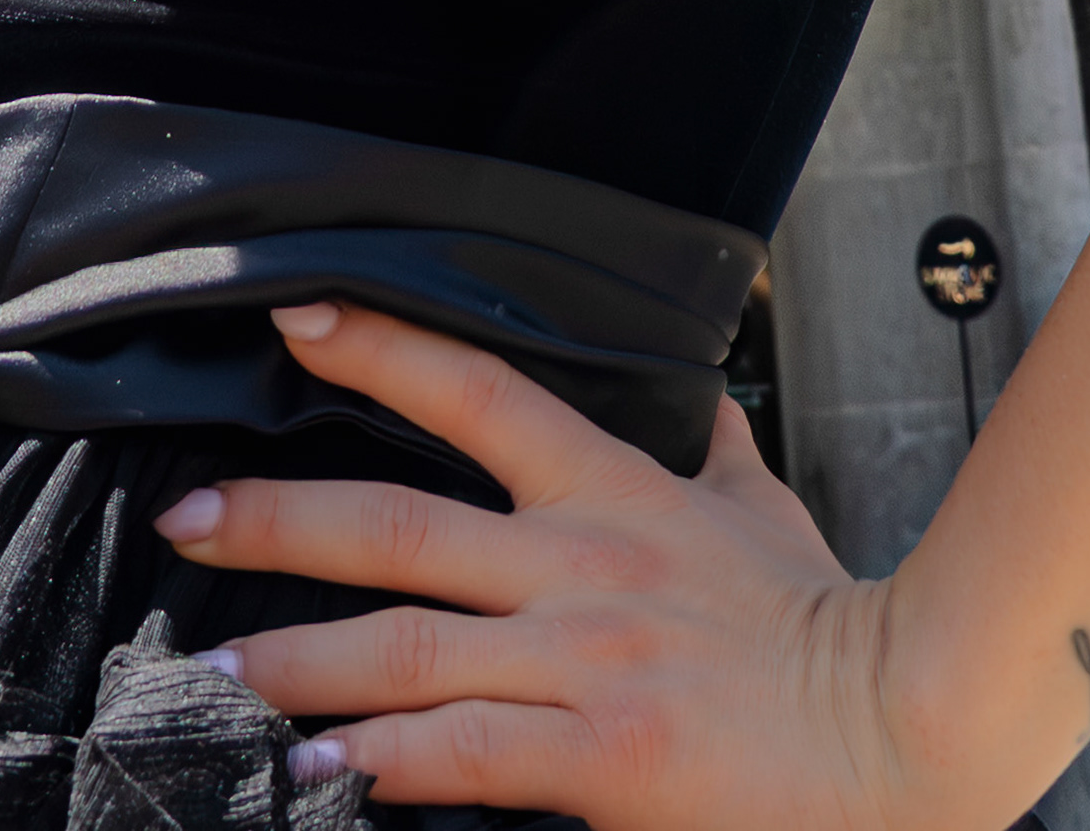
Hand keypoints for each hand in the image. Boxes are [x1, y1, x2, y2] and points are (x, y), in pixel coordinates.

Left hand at [157, 298, 1002, 823]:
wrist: (905, 724)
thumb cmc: (827, 626)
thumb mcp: (764, 512)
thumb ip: (714, 452)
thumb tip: (701, 397)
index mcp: (614, 495)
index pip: (478, 391)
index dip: (379, 348)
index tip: (292, 320)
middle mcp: (582, 566)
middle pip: (399, 522)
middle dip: (277, 519)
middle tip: (183, 516)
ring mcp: (587, 664)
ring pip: (408, 647)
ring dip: (299, 658)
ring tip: (217, 665)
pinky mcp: (605, 760)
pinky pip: (468, 758)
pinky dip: (384, 763)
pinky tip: (321, 769)